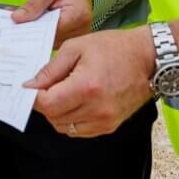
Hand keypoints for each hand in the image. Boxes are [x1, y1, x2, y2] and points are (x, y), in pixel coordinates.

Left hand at [12, 0, 93, 45]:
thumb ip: (34, 3)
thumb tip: (16, 19)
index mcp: (78, 16)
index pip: (52, 30)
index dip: (33, 30)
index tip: (17, 28)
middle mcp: (80, 30)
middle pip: (52, 39)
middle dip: (33, 34)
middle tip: (14, 29)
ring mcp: (77, 36)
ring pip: (52, 42)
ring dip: (37, 36)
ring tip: (22, 27)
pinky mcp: (72, 37)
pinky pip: (54, 40)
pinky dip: (42, 35)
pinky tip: (32, 27)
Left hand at [26, 27, 155, 137]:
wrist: (148, 59)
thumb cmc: (113, 48)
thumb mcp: (76, 47)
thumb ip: (50, 69)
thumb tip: (30, 85)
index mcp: (86, 87)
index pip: (47, 104)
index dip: (34, 96)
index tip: (30, 87)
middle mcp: (96, 109)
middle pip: (54, 118)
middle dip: (44, 103)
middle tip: (47, 86)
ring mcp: (105, 121)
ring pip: (64, 127)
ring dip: (57, 113)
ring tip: (63, 92)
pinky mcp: (110, 126)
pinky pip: (79, 131)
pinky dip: (71, 119)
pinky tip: (75, 102)